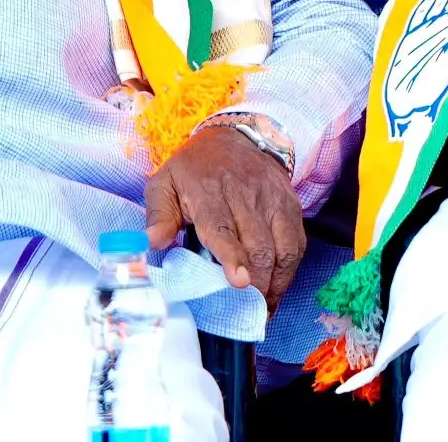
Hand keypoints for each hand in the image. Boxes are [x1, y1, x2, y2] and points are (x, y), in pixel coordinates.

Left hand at [145, 125, 306, 310]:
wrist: (236, 137)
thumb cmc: (195, 168)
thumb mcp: (165, 183)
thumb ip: (158, 215)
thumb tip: (151, 243)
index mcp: (209, 190)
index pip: (222, 227)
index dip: (232, 256)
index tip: (240, 281)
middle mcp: (245, 193)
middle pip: (258, 244)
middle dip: (258, 282)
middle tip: (250, 310)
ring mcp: (272, 198)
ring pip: (283, 247)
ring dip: (276, 282)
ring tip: (265, 306)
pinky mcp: (291, 204)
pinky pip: (297, 242)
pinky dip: (290, 270)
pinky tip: (277, 287)